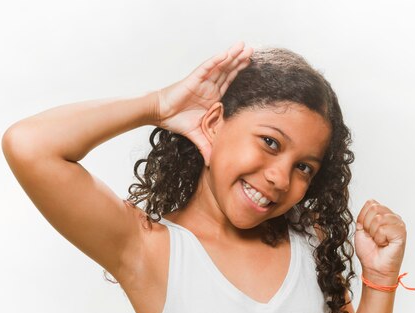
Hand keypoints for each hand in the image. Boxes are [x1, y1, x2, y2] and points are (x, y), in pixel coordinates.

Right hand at [154, 41, 252, 164]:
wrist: (160, 114)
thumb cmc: (176, 121)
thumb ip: (207, 147)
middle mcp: (209, 87)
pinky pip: (208, 67)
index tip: (253, 67)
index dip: (241, 74)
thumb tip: (213, 164)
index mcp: (213, 97)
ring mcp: (203, 81)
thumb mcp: (197, 135)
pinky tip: (226, 53)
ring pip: (221, 66)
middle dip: (241, 61)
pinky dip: (217, 60)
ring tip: (245, 46)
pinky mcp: (194, 78)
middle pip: (229, 71)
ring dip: (233, 56)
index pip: (230, 83)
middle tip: (253, 51)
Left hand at [354, 199, 406, 284]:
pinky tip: (384, 244)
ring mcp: (398, 224)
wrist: (373, 267)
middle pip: (374, 208)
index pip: (371, 203)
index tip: (366, 231)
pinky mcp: (401, 233)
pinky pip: (383, 229)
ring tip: (379, 241)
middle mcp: (393, 217)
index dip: (363, 218)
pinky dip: (380, 238)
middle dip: (368, 225)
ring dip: (374, 233)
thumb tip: (370, 202)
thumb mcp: (361, 229)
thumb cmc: (369, 251)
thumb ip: (364, 214)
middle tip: (373, 237)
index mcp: (384, 214)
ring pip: (378, 218)